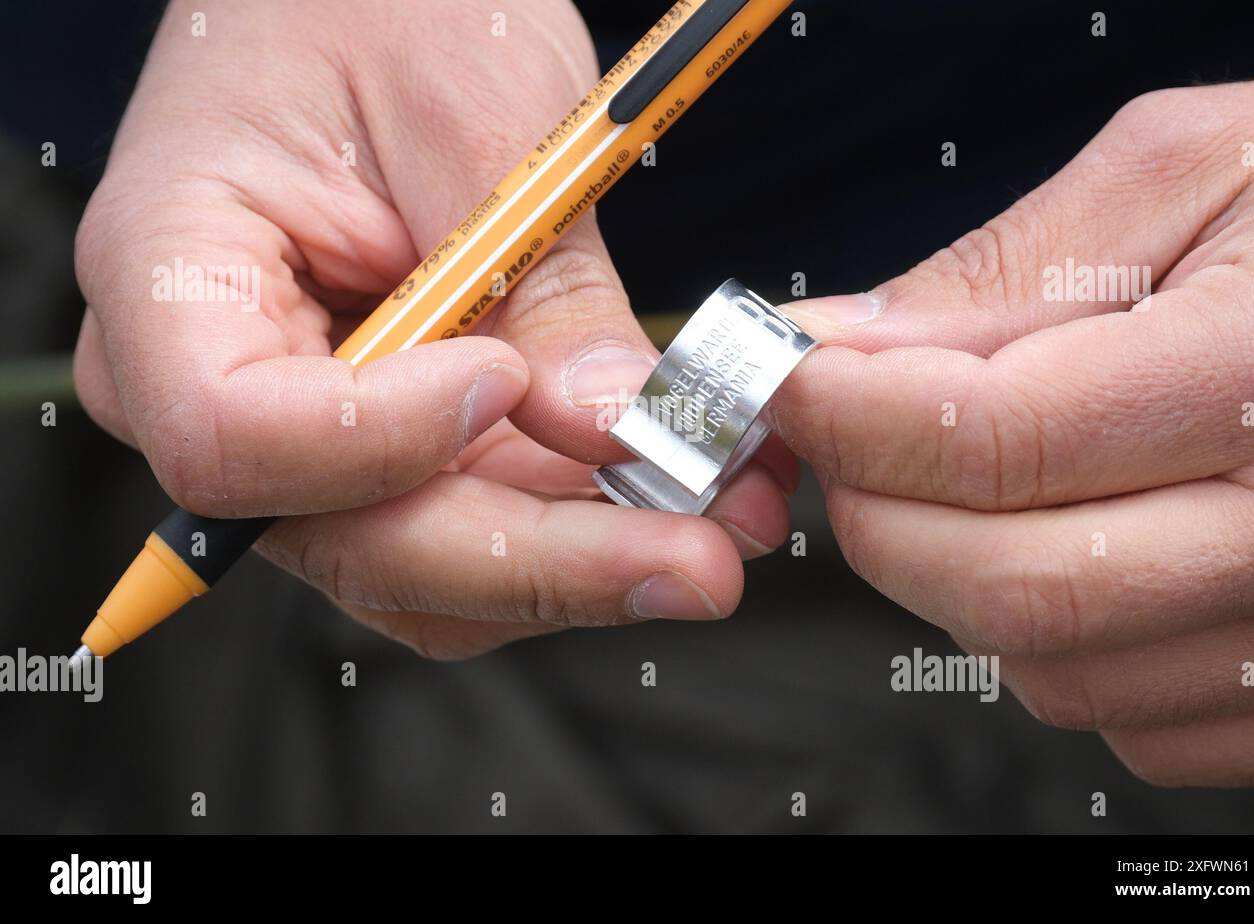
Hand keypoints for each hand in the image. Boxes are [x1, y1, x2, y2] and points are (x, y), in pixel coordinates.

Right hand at [74, 0, 793, 657]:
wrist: (369, 2)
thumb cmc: (383, 7)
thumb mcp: (481, 116)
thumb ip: (539, 287)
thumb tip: (608, 427)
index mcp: (173, 273)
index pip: (231, 435)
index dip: (376, 443)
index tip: (507, 383)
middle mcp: (219, 383)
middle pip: (352, 536)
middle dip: (537, 560)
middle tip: (697, 558)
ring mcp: (307, 431)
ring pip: (425, 560)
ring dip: (579, 563)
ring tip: (723, 526)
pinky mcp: (391, 447)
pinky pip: (470, 525)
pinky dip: (575, 529)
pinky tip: (678, 501)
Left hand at [774, 78, 1253, 785]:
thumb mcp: (1190, 169)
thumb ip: (1005, 267)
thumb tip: (844, 348)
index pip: (992, 441)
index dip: (852, 418)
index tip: (791, 384)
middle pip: (1002, 586)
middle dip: (877, 512)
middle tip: (851, 439)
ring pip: (1048, 669)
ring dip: (955, 579)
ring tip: (974, 480)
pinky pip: (1127, 722)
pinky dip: (1053, 646)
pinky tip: (1072, 547)